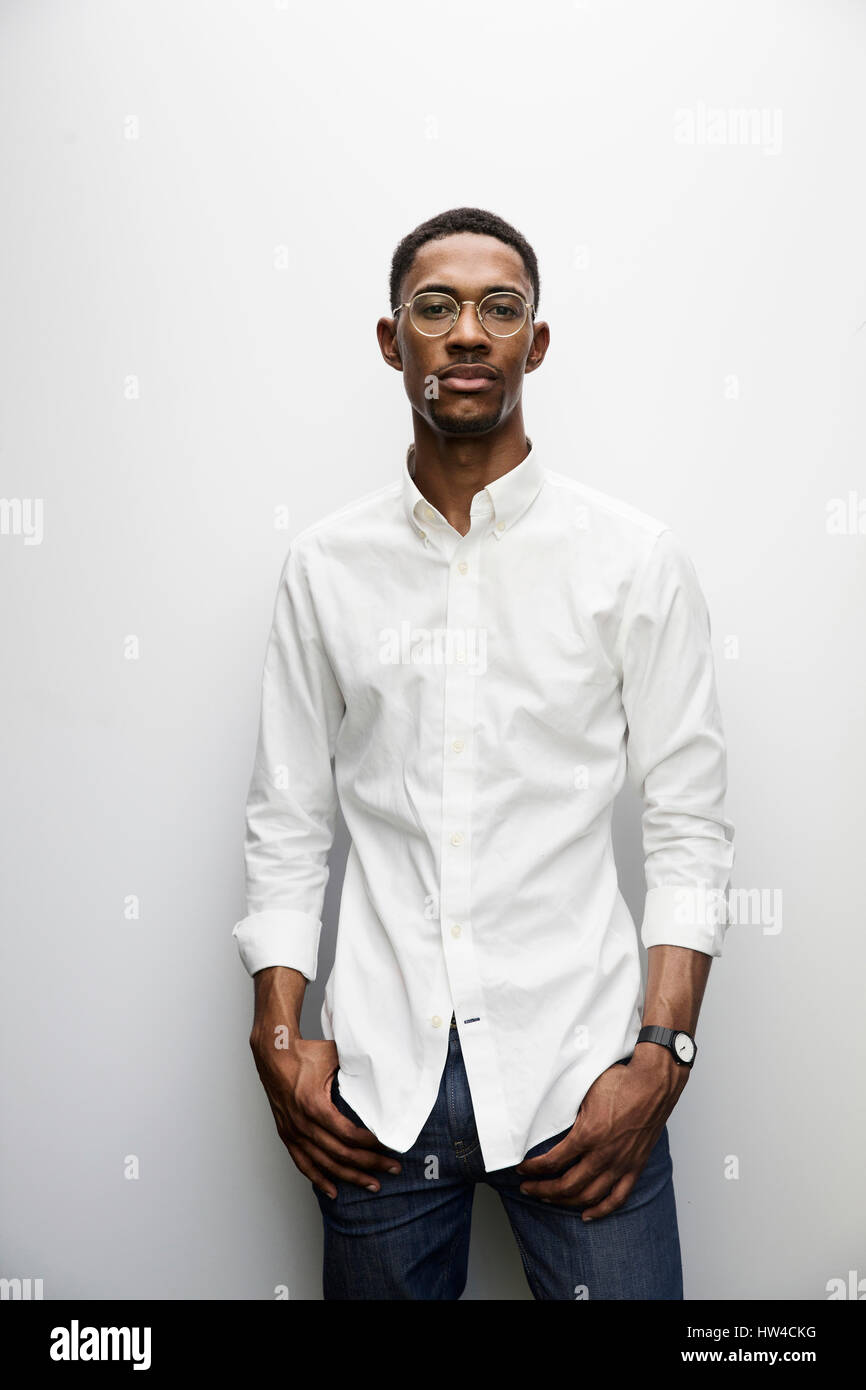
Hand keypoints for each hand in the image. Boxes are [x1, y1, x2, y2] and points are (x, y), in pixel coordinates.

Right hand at [249, 1025, 401, 1199]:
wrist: (274, 1055)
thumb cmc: (306, 1054)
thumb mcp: (335, 1058)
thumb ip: (357, 1073)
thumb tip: (384, 1080)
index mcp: (315, 1105)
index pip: (348, 1134)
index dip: (371, 1144)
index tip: (390, 1146)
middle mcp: (302, 1123)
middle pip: (340, 1154)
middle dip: (370, 1164)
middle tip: (393, 1169)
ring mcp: (293, 1132)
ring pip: (325, 1164)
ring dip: (350, 1177)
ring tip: (373, 1185)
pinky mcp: (287, 1135)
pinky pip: (303, 1164)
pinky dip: (319, 1179)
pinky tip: (334, 1191)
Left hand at [514, 1045, 687, 1220]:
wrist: (654, 1083)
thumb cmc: (621, 1081)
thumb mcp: (584, 1091)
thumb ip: (567, 1111)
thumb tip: (547, 1120)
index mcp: (588, 1135)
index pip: (552, 1162)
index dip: (533, 1169)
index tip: (522, 1169)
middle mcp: (604, 1155)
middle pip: (566, 1186)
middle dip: (542, 1190)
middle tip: (528, 1188)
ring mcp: (621, 1164)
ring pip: (588, 1196)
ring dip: (565, 1201)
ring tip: (549, 1199)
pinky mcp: (635, 1167)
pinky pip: (618, 1198)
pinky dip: (601, 1210)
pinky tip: (587, 1214)